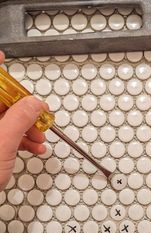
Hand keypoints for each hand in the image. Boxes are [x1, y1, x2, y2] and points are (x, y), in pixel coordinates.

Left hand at [0, 51, 47, 190]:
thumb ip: (21, 118)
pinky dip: (21, 140)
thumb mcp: (3, 142)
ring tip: (39, 138)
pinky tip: (34, 147)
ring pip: (5, 119)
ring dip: (26, 127)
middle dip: (22, 108)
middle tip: (37, 117)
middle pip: (0, 101)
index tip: (4, 58)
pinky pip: (5, 134)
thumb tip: (35, 103)